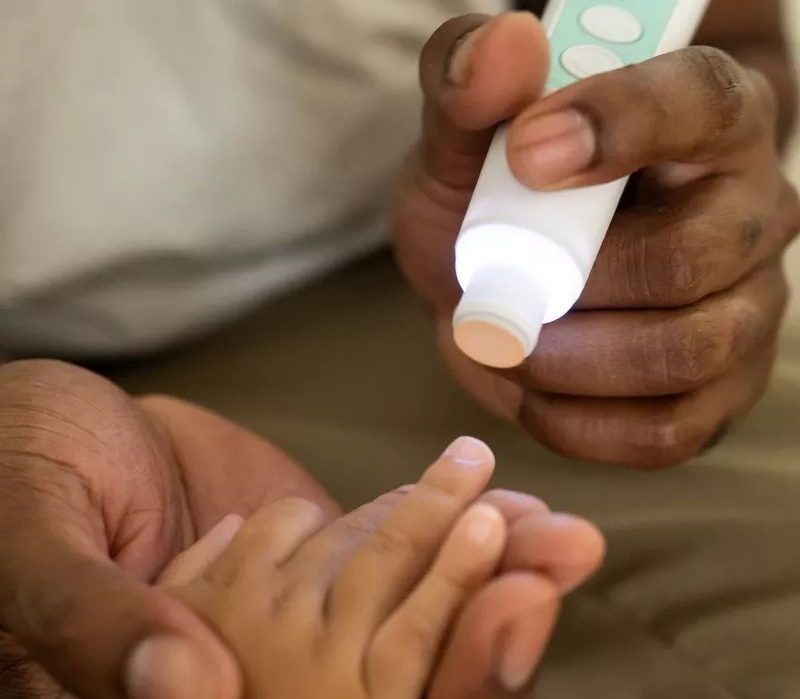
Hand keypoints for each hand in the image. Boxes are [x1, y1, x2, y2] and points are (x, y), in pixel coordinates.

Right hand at [0, 359, 602, 698]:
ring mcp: (296, 613)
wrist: (46, 423)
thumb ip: (93, 624)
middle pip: (389, 680)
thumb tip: (186, 689)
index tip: (498, 635)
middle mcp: (255, 677)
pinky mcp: (317, 556)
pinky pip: (394, 548)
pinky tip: (510, 503)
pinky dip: (454, 525)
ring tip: (560, 535)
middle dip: (482, 633)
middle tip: (554, 573)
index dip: (417, 695)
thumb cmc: (10, 477)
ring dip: (490, 572)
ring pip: (407, 610)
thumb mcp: (28, 552)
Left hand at [394, 12, 799, 467]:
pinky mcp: (719, 390)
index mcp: (701, 114)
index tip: (524, 153)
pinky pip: (669, 431)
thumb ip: (467, 80)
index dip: (615, 124)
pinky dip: (576, 422)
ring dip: (565, 360)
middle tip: (489, 287)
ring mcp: (746, 306)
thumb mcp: (459, 132)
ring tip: (500, 339)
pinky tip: (529, 389)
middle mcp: (747, 208)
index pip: (696, 101)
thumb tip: (508, 43)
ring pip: (685, 352)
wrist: (496, 270)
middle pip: (688, 257)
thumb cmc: (486, 190)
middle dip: (567, 285)